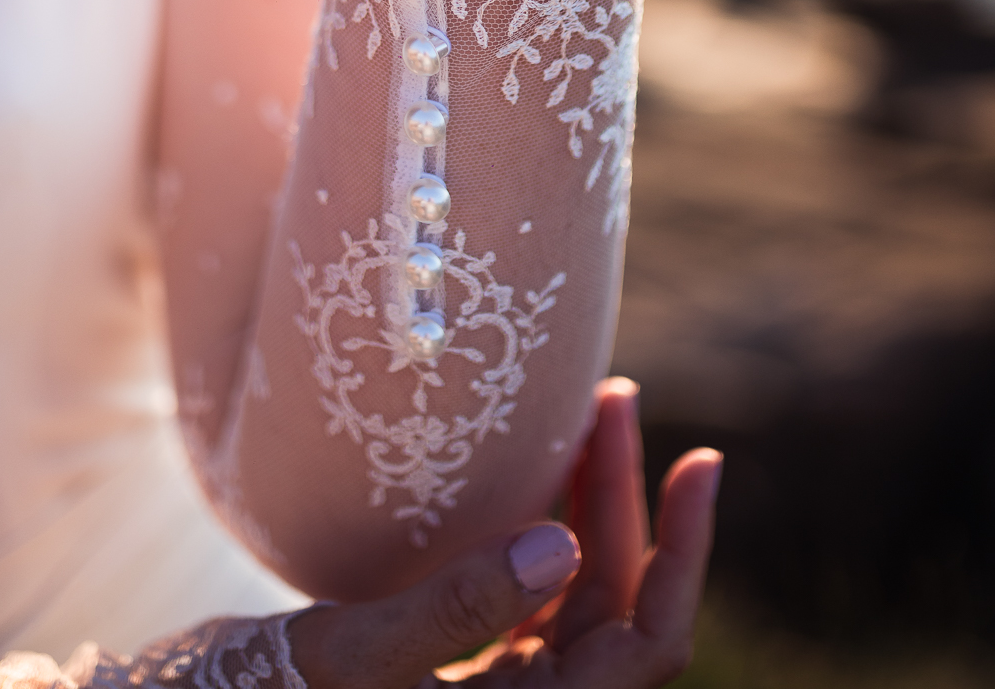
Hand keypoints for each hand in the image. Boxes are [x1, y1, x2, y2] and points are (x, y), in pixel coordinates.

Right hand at [290, 377, 720, 688]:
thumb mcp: (352, 657)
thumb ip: (454, 610)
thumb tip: (561, 544)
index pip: (643, 650)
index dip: (683, 555)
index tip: (703, 460)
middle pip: (615, 611)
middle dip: (627, 500)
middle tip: (613, 394)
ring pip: (580, 601)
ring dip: (595, 507)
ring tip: (589, 411)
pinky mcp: (465, 676)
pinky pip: (539, 602)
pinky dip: (551, 531)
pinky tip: (538, 474)